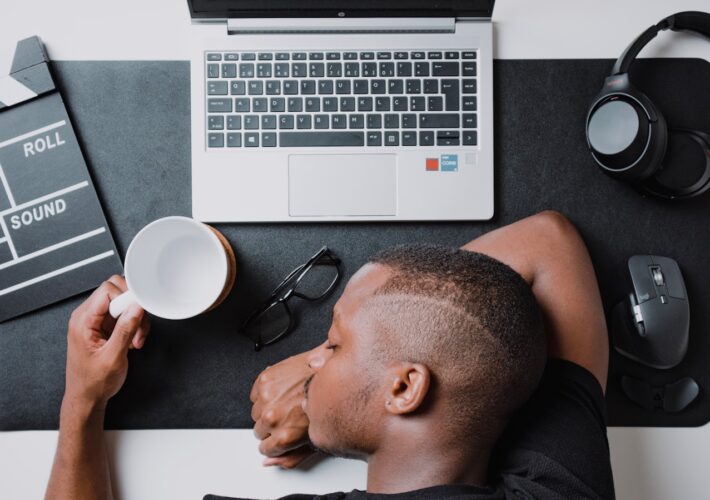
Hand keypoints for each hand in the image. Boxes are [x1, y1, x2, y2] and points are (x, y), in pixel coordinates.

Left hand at [64, 275, 150, 406]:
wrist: (87, 398)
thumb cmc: (93, 383)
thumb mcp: (113, 357)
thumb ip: (125, 329)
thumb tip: (136, 306)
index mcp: (83, 321)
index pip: (107, 290)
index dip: (126, 298)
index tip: (139, 311)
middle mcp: (87, 317)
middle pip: (116, 293)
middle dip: (133, 309)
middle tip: (138, 327)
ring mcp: (96, 321)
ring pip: (123, 304)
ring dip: (136, 320)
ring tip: (135, 339)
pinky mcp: (104, 326)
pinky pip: (124, 315)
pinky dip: (134, 325)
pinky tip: (132, 341)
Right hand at [250, 343, 327, 467]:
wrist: (331, 369)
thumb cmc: (327, 402)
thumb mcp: (315, 440)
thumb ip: (290, 457)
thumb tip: (269, 462)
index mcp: (284, 436)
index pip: (265, 449)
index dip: (275, 443)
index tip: (282, 435)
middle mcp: (272, 417)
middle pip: (259, 431)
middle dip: (272, 427)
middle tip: (288, 417)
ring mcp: (267, 397)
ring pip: (255, 413)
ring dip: (267, 409)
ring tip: (287, 403)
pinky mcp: (265, 379)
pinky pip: (254, 394)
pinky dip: (265, 394)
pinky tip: (283, 391)